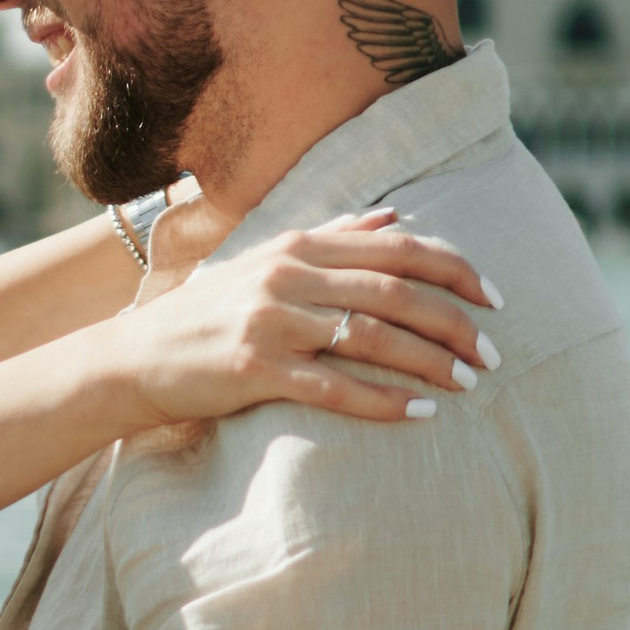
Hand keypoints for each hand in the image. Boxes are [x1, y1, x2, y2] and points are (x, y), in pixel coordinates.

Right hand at [116, 210, 500, 426]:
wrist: (134, 357)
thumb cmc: (209, 311)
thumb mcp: (267, 260)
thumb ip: (333, 236)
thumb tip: (395, 215)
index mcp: (299, 243)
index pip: (397, 247)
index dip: (456, 270)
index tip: (495, 299)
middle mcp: (288, 274)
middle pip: (396, 292)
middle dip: (456, 324)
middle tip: (493, 356)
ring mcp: (270, 321)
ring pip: (373, 336)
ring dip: (430, 363)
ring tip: (466, 385)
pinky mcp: (253, 369)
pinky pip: (334, 387)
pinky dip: (383, 401)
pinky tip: (420, 414)